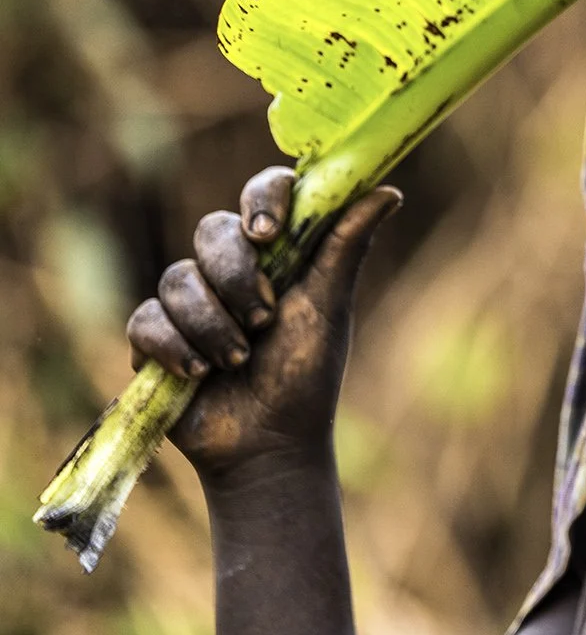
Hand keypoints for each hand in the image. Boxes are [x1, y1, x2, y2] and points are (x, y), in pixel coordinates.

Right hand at [127, 167, 400, 479]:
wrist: (269, 443)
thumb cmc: (306, 373)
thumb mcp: (329, 307)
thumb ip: (347, 246)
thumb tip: (390, 190)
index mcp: (277, 252)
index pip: (263, 192)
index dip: (261, 199)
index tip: (267, 233)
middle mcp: (230, 268)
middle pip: (213, 230)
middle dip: (236, 277)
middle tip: (264, 320)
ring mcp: (190, 301)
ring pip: (176, 277)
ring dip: (212, 324)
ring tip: (238, 360)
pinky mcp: (155, 337)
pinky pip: (147, 319)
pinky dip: (175, 346)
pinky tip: (199, 374)